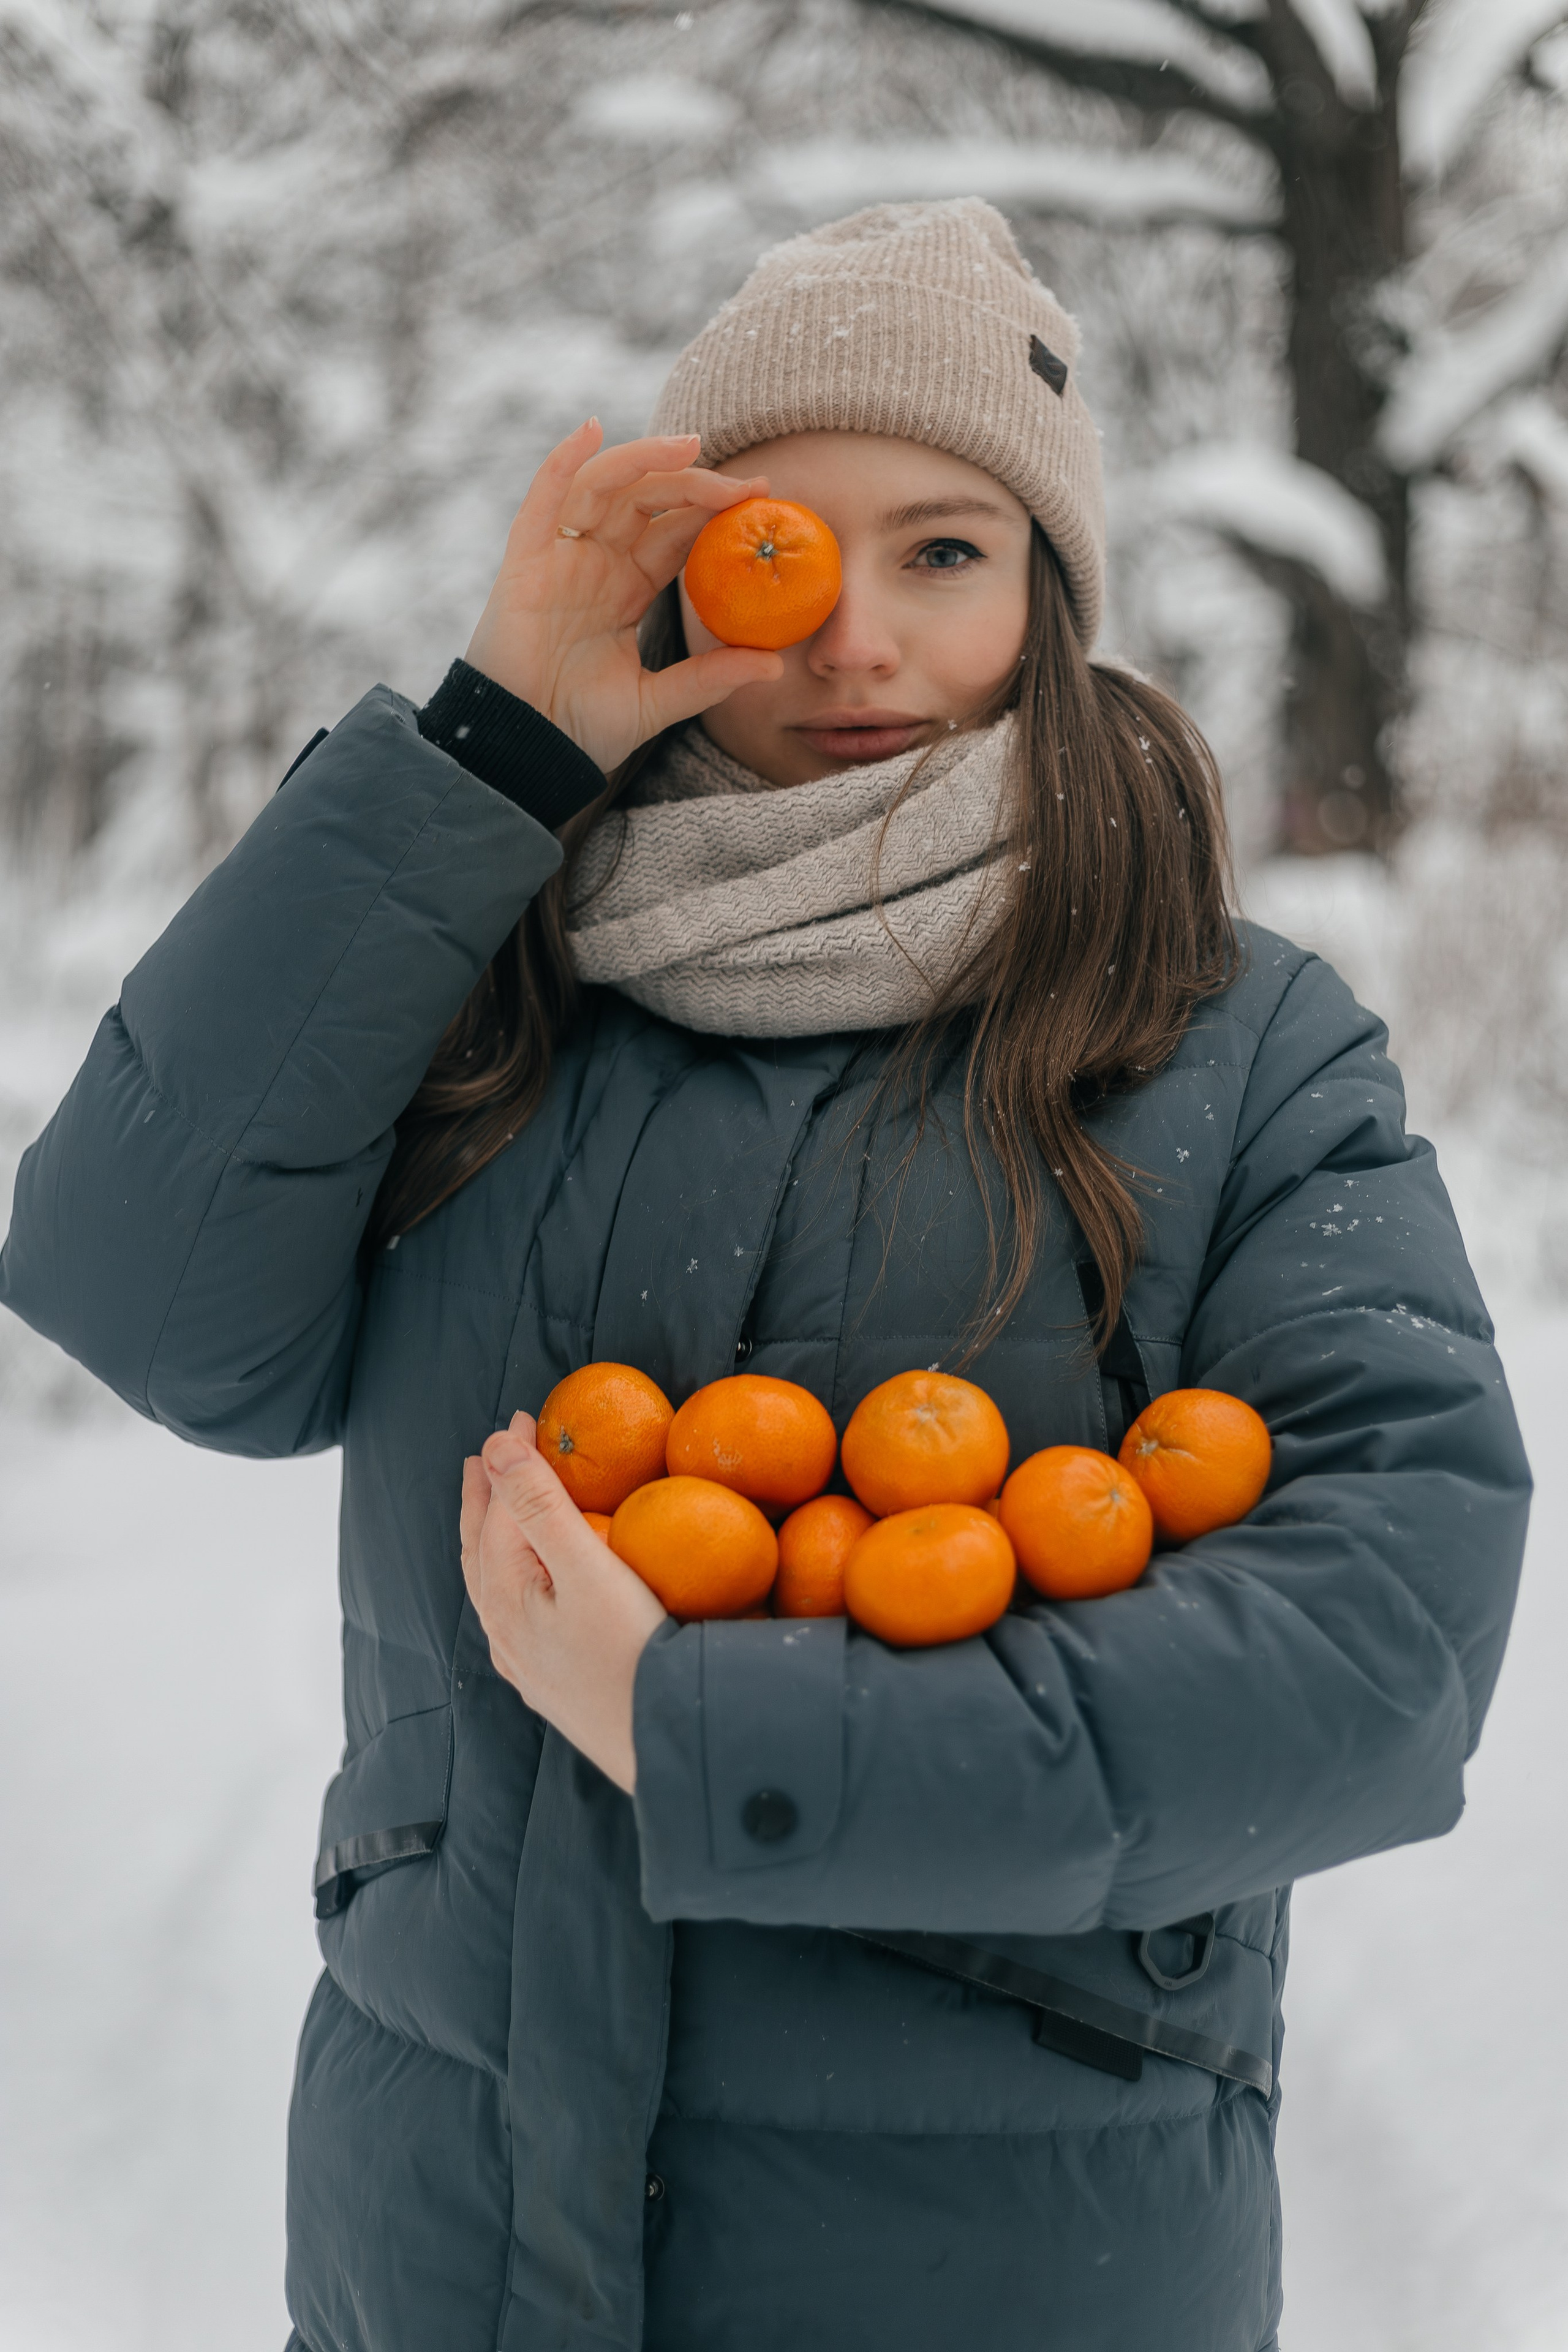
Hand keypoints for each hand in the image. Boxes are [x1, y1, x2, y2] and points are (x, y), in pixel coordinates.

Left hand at [459, 1411, 666, 1792]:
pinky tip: (525, 1591)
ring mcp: (525, 1662)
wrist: (664, 1747)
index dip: (507, 1461)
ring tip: (494, 1509)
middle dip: (485, 1496)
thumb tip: (493, 1447)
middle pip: (482, 1548)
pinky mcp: (551, 1684)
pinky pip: (513, 1616)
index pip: (497, 1512)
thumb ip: (539, 1506)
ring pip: (493, 1585)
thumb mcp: (586, 1569)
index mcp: (506, 1596)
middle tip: (486, 1455)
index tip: (522, 1418)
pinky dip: (511, 1579)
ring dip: (493, 1537)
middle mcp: (504, 1631)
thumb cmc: (631, 1654)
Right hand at [463, 419, 783, 772]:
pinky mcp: (524, 564)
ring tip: (690, 446)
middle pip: (646, 501)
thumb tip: (775, 665)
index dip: (713, 509)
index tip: (762, 498)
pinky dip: (563, 461)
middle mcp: (595, 564)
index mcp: (625, 589)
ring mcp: (559, 559)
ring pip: (603, 488)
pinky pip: (543, 501)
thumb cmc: (580, 730)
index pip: (674, 532)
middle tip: (742, 484)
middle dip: (693, 483)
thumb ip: (709, 679)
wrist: (525, 752)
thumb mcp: (656, 703)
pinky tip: (592, 430)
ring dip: (643, 460)